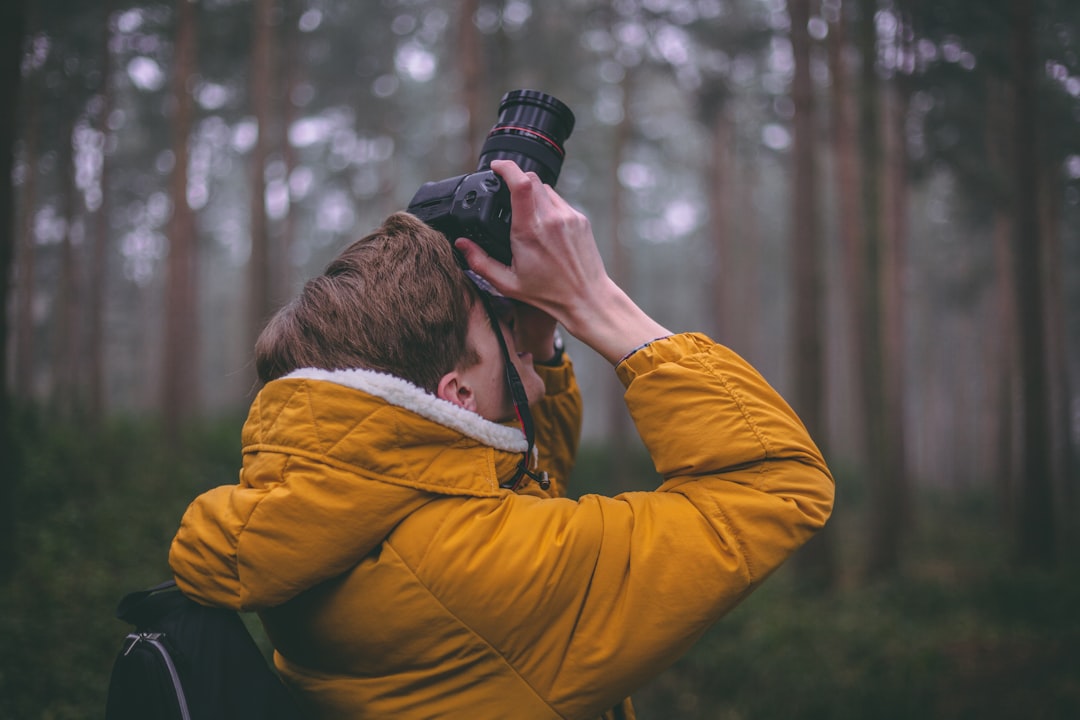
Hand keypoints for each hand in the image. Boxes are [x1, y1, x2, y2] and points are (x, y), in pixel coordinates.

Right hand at [456, 160, 671, 364]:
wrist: (586, 298)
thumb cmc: (548, 293)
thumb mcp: (507, 283)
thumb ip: (480, 262)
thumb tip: (461, 243)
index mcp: (529, 231)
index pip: (520, 183)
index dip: (506, 168)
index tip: (496, 166)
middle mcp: (551, 218)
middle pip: (531, 179)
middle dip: (516, 180)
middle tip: (505, 194)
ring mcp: (568, 216)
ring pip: (546, 188)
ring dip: (532, 193)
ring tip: (524, 215)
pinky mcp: (580, 219)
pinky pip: (559, 201)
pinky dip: (547, 205)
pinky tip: (544, 226)